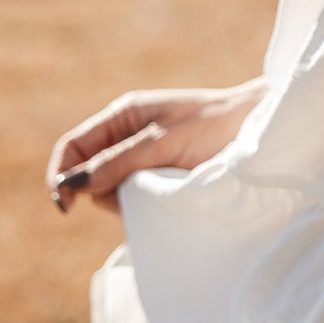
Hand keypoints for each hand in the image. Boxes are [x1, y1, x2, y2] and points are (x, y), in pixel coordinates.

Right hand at [45, 80, 266, 214]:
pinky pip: (139, 196)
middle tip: (139, 190)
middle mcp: (130, 135)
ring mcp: (147, 157)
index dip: (61, 175)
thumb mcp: (161, 143)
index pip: (73, 146)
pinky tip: (171, 195)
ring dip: (128, 197)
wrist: (262, 129)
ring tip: (164, 186)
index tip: (65, 206)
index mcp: (123, 116)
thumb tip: (72, 185)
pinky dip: (147, 202)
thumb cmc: (214, 127)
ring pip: (114, 189)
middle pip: (90, 173)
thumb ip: (117, 163)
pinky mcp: (165, 175)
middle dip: (102, 189)